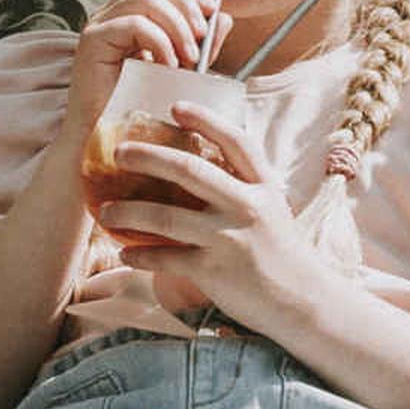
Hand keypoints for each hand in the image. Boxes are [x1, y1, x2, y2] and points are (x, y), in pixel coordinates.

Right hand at [68, 0, 233, 121]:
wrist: (115, 136)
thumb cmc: (145, 104)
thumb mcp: (185, 67)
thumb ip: (204, 42)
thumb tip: (224, 16)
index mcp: (130, 15)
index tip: (213, 13)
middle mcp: (112, 14)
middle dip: (186, 4)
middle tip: (201, 37)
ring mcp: (100, 24)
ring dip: (178, 26)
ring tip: (188, 58)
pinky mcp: (93, 40)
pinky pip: (135, 23)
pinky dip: (161, 42)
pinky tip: (168, 67)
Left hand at [97, 104, 321, 325]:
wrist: (303, 302)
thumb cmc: (283, 254)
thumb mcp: (273, 211)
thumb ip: (244, 188)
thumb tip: (201, 169)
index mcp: (264, 188)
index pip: (236, 142)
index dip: (206, 119)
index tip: (176, 106)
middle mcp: (247, 207)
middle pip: (188, 169)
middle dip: (147, 156)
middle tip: (120, 152)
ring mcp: (229, 239)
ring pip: (164, 216)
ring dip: (127, 211)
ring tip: (106, 210)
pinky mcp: (213, 271)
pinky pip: (164, 258)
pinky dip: (139, 255)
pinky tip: (126, 253)